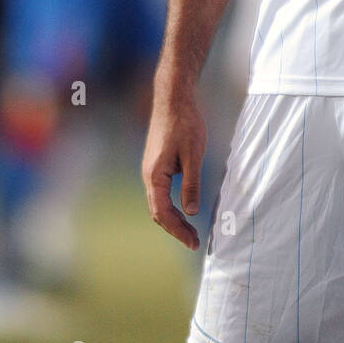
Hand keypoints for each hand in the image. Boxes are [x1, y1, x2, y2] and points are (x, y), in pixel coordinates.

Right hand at [141, 82, 206, 249]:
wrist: (173, 99)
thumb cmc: (184, 123)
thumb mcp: (193, 154)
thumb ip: (191, 184)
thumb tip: (191, 211)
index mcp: (155, 175)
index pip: (163, 213)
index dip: (178, 230)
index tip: (193, 243)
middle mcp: (148, 175)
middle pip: (158, 212)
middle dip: (176, 229)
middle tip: (195, 242)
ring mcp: (151, 170)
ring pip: (159, 203)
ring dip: (174, 219)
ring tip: (191, 231)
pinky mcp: (157, 165)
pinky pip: (161, 193)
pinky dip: (172, 206)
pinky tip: (184, 210)